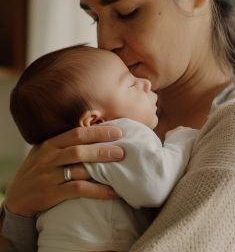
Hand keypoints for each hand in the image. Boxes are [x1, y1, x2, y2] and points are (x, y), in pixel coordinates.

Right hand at [5, 126, 123, 216]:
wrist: (17, 197)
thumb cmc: (36, 171)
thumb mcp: (44, 152)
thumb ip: (63, 143)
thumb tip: (92, 132)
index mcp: (50, 144)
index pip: (76, 134)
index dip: (97, 132)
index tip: (117, 132)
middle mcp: (49, 158)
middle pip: (79, 150)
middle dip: (102, 149)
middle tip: (122, 150)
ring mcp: (50, 176)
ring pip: (80, 170)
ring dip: (102, 169)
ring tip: (120, 169)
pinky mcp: (52, 193)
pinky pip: (79, 190)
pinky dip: (97, 190)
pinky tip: (111, 191)